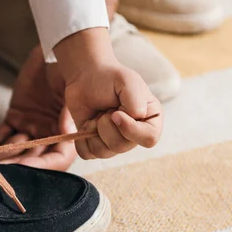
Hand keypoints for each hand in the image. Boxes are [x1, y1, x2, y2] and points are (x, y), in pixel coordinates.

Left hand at [0, 46, 76, 170]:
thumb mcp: (71, 86)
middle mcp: (48, 134)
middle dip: (14, 167)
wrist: (52, 50)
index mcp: (66, 131)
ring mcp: (30, 128)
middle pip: (32, 158)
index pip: (58, 158)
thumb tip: (67, 131)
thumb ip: (69, 110)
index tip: (25, 167)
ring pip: (12, 149)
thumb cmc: (68, 67)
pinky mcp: (15, 119)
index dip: (42, 166)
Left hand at [54, 28, 163, 158]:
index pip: (149, 139)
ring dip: (93, 131)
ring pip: (103, 152)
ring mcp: (114, 142)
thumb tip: (136, 117)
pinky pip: (87, 154)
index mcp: (149, 120)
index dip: (130, 129)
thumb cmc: (109, 78)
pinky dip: (82, 139)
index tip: (116, 112)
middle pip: (121, 147)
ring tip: (96, 115)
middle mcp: (134, 135)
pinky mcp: (95, 146)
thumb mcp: (127, 80)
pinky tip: (86, 124)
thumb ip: (136, 99)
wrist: (86, 78)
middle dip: (106, 126)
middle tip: (105, 110)